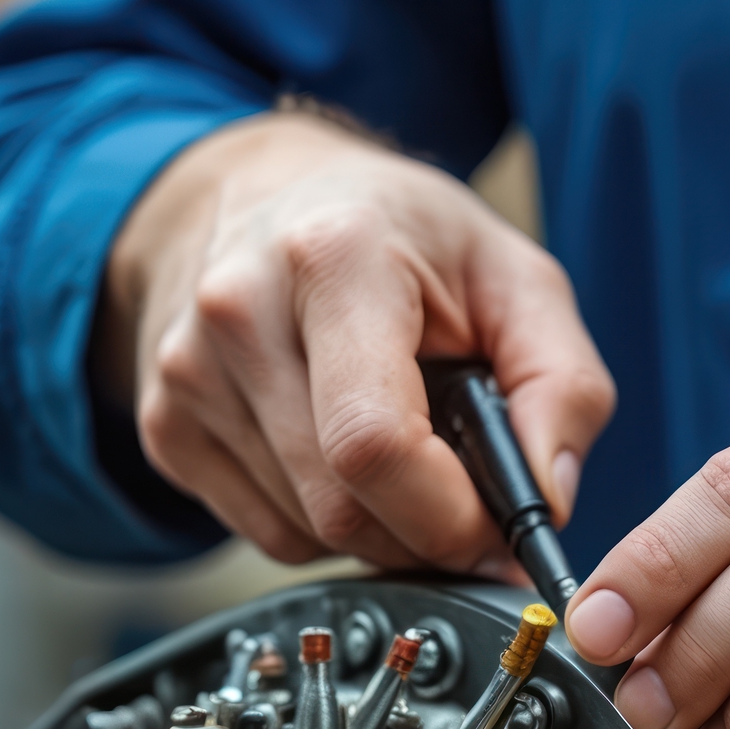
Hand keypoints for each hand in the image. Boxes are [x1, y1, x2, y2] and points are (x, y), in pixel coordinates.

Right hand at [101, 109, 614, 567]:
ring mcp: (188, 374)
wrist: (262, 194)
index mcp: (332, 258)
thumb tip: (550, 500)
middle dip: (423, 534)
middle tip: (466, 501)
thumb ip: (564, 385)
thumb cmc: (398, 235)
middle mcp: (238, 312)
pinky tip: (340, 458)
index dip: (448, 517)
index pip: (375, 443)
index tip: (495, 529)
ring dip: (377, 530)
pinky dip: (323, 524)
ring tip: (403, 457)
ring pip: (304, 534)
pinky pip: (264, 533)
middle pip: (338, 507)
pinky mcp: (165, 425)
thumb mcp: (515, 276)